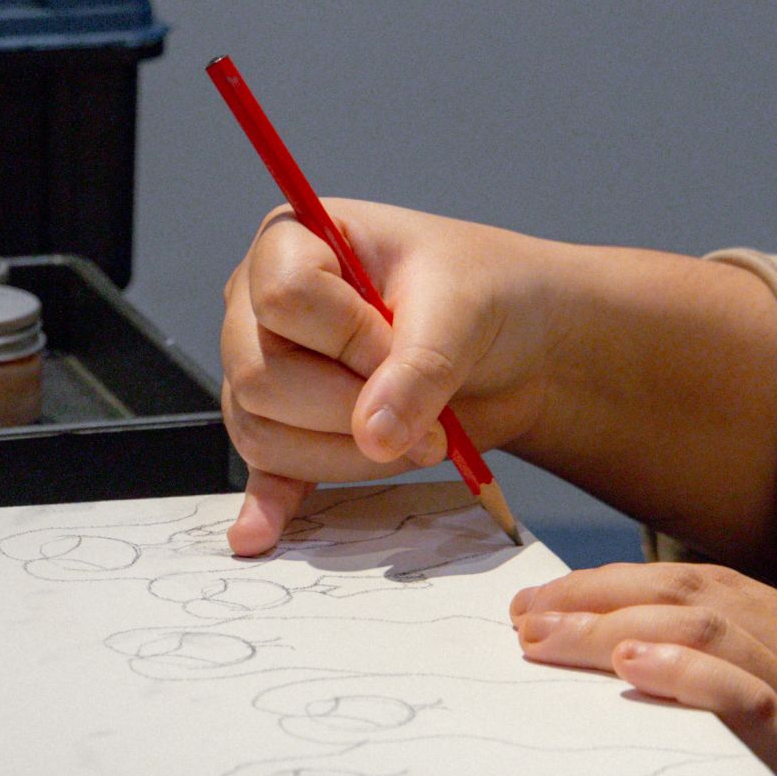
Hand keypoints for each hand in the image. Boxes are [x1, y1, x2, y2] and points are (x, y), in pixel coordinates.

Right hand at [218, 201, 559, 554]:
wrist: (516, 346)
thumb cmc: (484, 294)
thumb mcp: (463, 309)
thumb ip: (419, 366)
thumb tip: (373, 434)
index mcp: (294, 241)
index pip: (282, 297)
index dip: (345, 337)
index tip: (400, 345)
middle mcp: (260, 306)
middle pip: (260, 377)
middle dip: (347, 411)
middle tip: (426, 421)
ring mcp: (267, 370)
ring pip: (264, 434)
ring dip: (346, 456)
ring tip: (420, 441)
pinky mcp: (289, 431)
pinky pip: (265, 472)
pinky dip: (269, 504)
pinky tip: (261, 533)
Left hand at [508, 562, 776, 775]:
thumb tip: (708, 762)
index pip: (729, 596)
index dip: (636, 587)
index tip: (563, 607)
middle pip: (706, 593)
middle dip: (603, 591)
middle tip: (525, 613)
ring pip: (716, 632)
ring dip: (613, 624)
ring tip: (542, 636)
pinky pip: (756, 706)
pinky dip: (687, 678)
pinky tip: (629, 667)